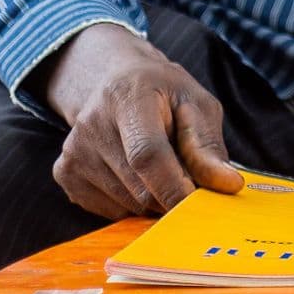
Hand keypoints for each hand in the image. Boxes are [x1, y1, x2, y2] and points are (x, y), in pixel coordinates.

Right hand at [35, 21, 242, 220]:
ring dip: (155, 200)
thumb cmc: (163, 94)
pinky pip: (111, 210)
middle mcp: (91, 126)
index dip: (175, 186)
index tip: (199, 206)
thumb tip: (228, 185)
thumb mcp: (196, 104)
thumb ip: (208, 145)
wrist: (115, 82)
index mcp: (128, 98)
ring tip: (161, 167)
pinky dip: (133, 203)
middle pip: (139, 188)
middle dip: (173, 195)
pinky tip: (135, 173)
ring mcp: (72, 153)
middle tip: (191, 181)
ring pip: (128, 204)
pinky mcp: (65, 175)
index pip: (147, 154)